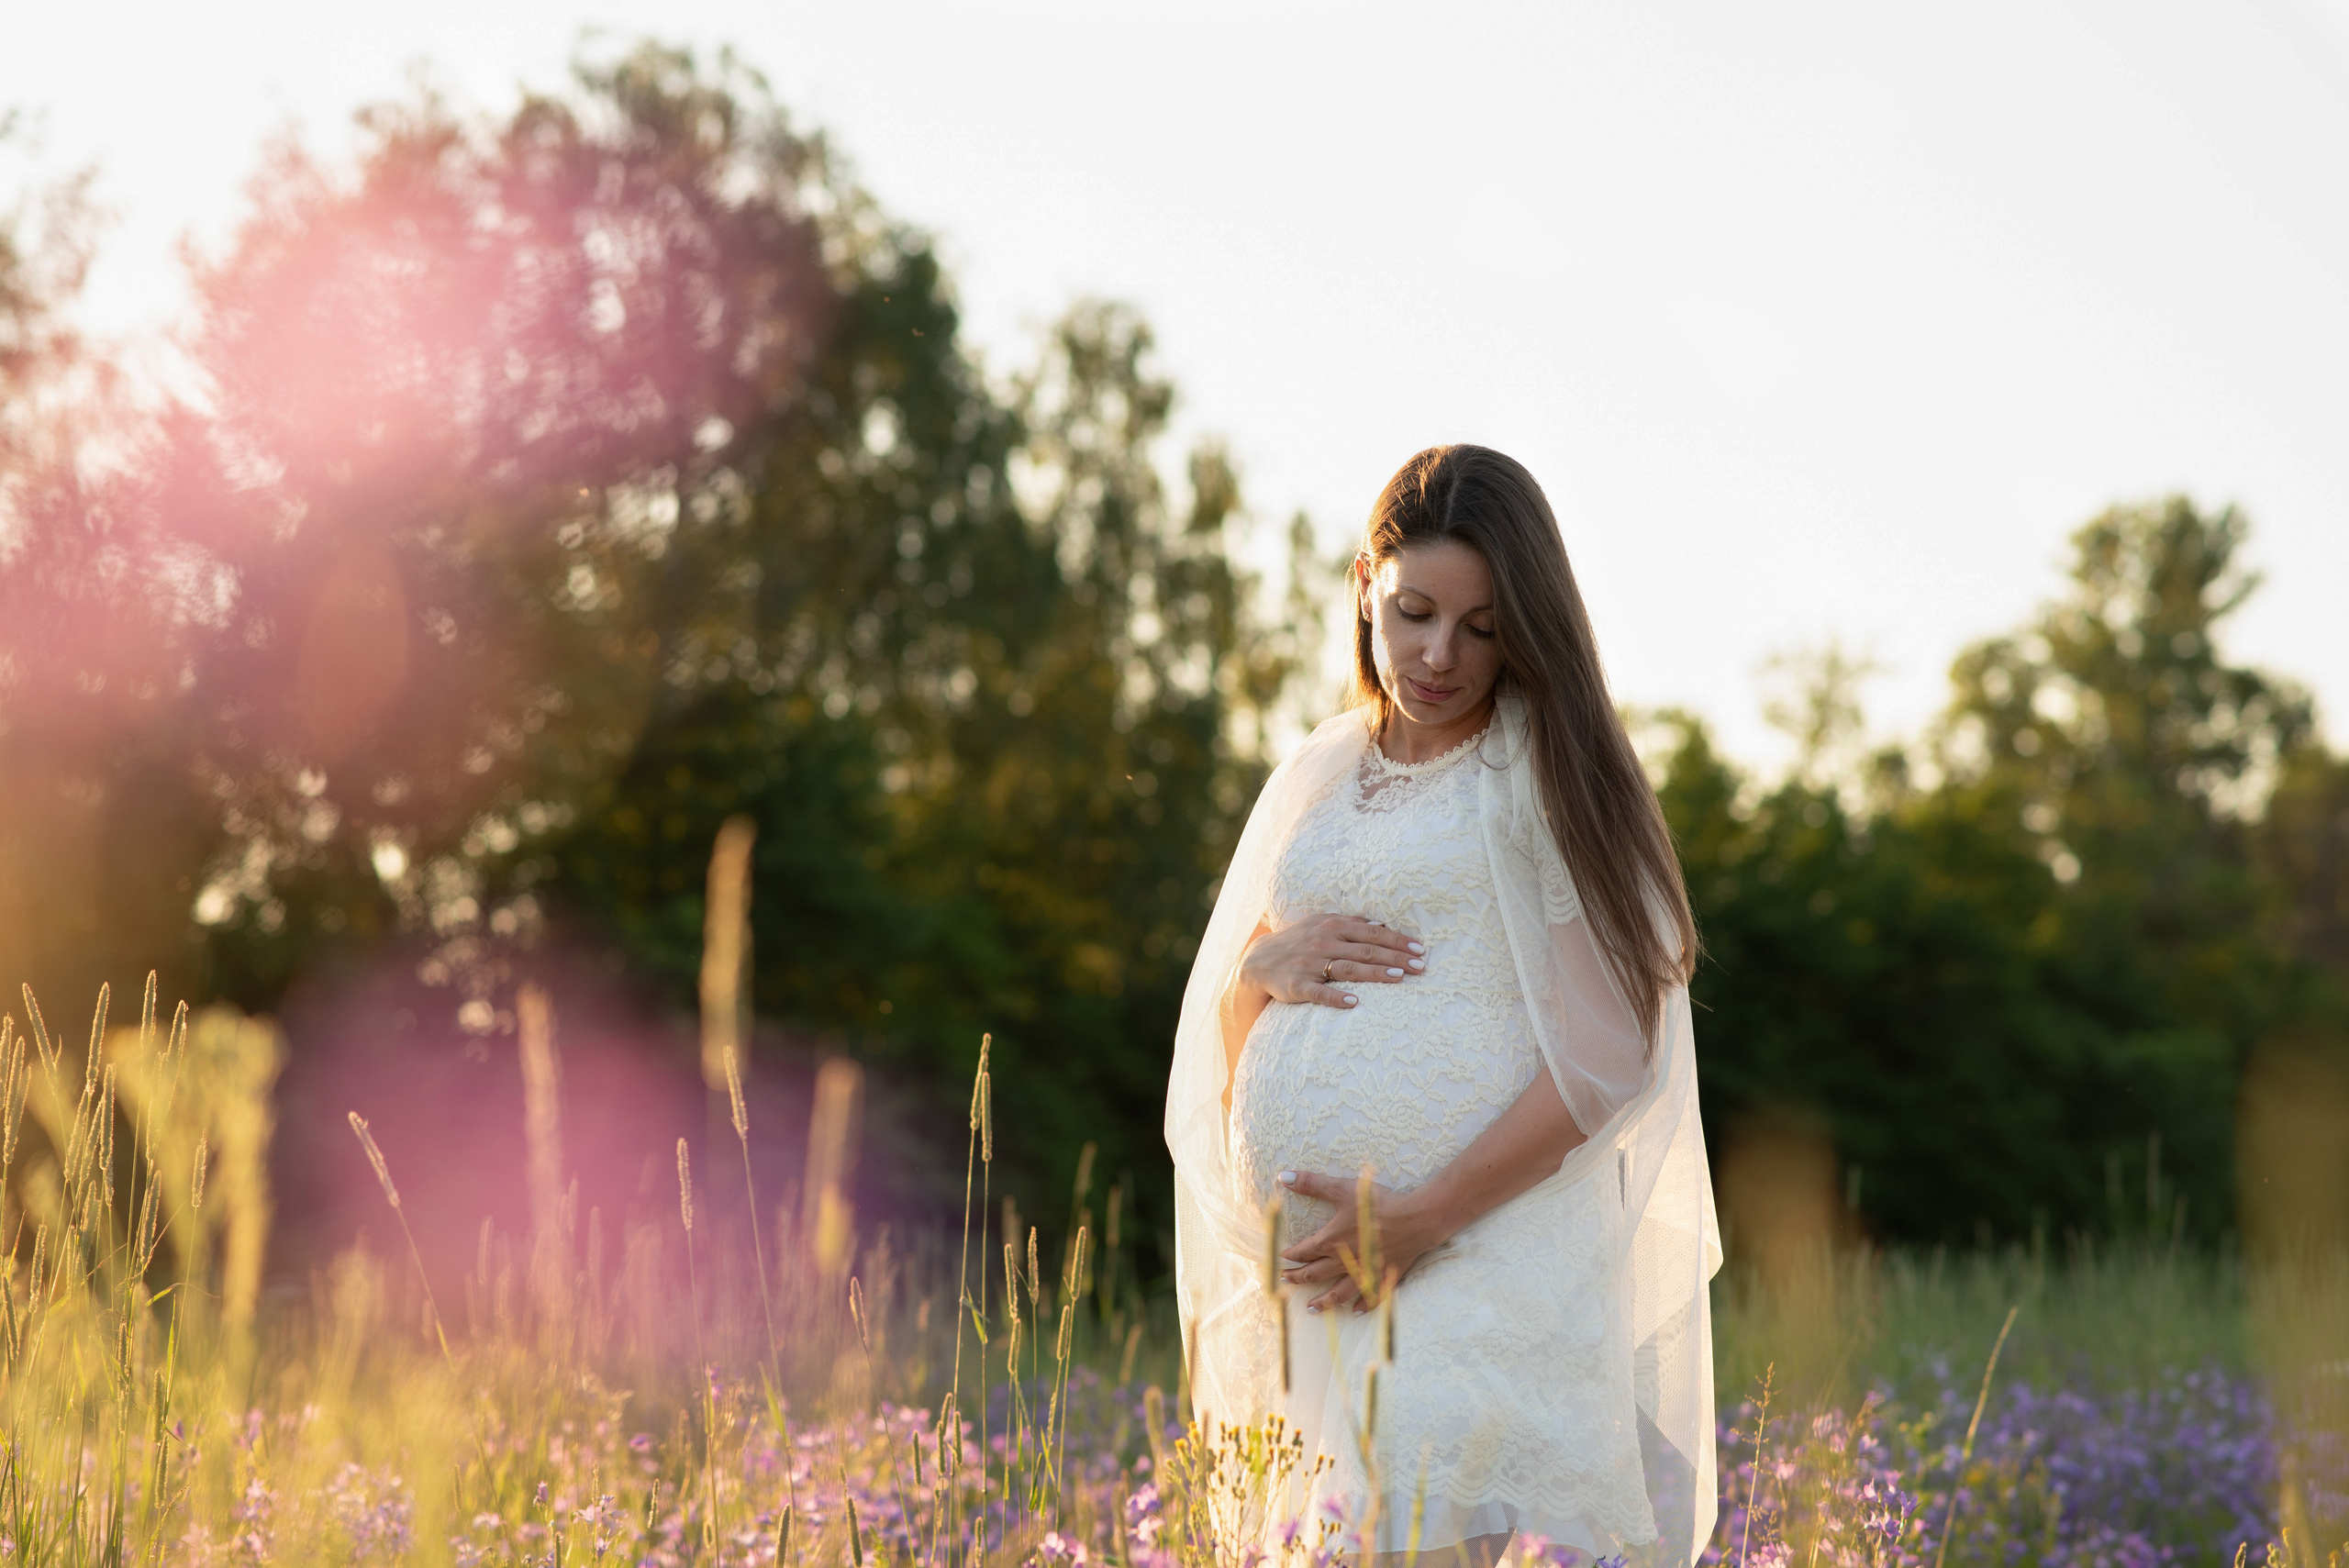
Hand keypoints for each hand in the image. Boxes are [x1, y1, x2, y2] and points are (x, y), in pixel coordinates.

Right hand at [1240, 914, 1424, 1010]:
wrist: (1256, 961)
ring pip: (1348, 969)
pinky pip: (1319, 992)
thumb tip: (1382, 925)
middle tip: (1420, 966)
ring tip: (1399, 978)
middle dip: (1395, 957)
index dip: (1397, 940)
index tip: (1420, 949)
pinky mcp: (1297, 986)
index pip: (1372, 932)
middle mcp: (1323, 942)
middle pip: (1365, 950)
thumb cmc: (1297, 942)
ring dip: (1374, 973)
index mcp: (1332, 926)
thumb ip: (1350, 924)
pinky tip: (1355, 1003)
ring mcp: (1310, 964)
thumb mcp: (1320, 925)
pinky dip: (1337, 997)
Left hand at [1275, 1169, 1453, 1313]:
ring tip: (1310, 1309)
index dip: (1291, 1255)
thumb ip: (1311, 1183)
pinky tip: (1355, 1311)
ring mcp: (1364, 1272)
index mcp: (1331, 1241)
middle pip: (1315, 1274)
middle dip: (1298, 1277)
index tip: (1282, 1258)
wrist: (1415, 1220)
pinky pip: (1370, 1296)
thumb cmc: (1377, 1203)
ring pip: (1338, 1293)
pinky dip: (1362, 1305)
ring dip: (1323, 1302)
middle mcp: (1344, 1261)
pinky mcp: (1383, 1277)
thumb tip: (1283, 1176)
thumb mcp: (1341, 1188)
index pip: (1304, 1251)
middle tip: (1285, 1281)